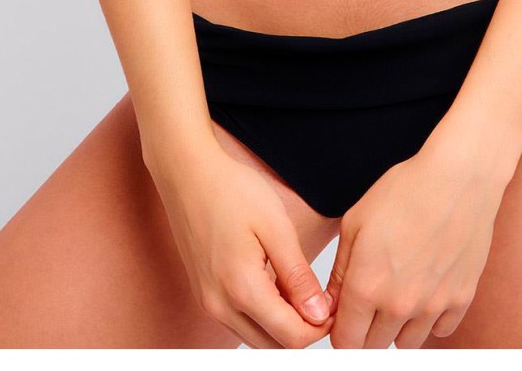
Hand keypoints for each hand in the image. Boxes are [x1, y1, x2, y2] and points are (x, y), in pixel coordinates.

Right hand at [150, 141, 335, 348]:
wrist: (187, 174)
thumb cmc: (230, 190)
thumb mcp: (275, 226)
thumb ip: (297, 275)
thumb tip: (318, 313)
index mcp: (241, 289)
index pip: (292, 338)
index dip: (320, 326)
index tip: (333, 303)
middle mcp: (220, 306)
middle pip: (274, 347)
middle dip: (303, 329)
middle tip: (321, 298)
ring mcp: (209, 303)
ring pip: (256, 338)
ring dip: (282, 325)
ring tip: (299, 288)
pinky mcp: (205, 296)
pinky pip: (240, 322)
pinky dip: (263, 315)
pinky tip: (276, 285)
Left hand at [323, 128, 511, 348]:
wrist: (459, 176)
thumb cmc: (407, 189)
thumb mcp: (356, 222)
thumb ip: (340, 272)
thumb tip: (330, 305)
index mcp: (367, 285)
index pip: (345, 342)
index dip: (341, 332)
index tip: (345, 318)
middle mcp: (399, 304)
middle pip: (373, 348)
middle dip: (366, 329)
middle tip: (370, 300)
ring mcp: (433, 305)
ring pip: (406, 344)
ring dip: (397, 328)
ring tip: (399, 292)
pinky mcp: (461, 299)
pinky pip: (440, 331)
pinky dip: (430, 319)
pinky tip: (426, 290)